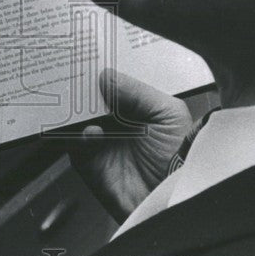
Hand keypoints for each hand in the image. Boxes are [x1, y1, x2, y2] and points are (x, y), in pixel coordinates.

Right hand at [70, 68, 192, 222]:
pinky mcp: (89, 164)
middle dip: (82, 89)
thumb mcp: (167, 114)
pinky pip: (74, 145)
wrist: (175, 196)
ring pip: (76, 121)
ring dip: (76, 112)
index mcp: (135, 108)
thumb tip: (105, 75)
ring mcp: (100, 143)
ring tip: (82, 104)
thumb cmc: (180, 155)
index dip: (100, 72)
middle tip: (77, 77)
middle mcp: (115, 123)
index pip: (112, 85)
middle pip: (89, 100)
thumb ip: (137, 92)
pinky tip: (93, 132)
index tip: (89, 59)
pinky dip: (79, 137)